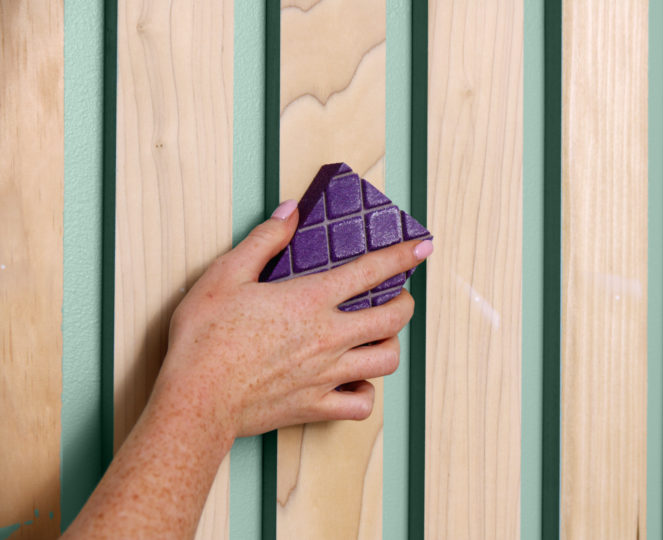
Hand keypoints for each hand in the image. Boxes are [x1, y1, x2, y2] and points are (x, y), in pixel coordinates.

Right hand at [152, 199, 432, 439]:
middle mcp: (329, 337)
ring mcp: (327, 375)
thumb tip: (291, 212)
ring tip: (379, 336)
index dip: (403, 256)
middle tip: (399, 296)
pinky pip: (362, 405)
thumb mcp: (226, 275)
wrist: (196, 400)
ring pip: (386, 360)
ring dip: (390, 344)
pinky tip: (355, 382)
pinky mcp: (316, 406)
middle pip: (393, 318)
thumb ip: (264, 240)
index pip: (371, 271)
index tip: (422, 248)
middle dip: (405, 303)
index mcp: (310, 300)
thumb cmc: (205, 338)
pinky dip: (366, 393)